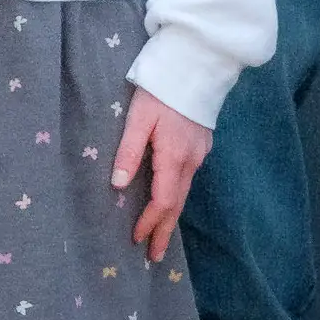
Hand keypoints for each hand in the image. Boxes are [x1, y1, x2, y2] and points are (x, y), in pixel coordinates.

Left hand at [112, 86, 214, 263]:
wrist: (197, 64)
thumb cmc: (161, 89)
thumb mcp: (138, 117)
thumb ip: (128, 151)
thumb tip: (117, 185)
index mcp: (174, 156)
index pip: (162, 200)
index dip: (150, 222)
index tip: (137, 239)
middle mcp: (191, 161)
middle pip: (177, 204)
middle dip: (164, 230)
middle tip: (155, 255)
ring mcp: (200, 154)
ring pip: (184, 192)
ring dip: (171, 216)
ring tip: (159, 235)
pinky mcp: (202, 145)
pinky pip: (188, 179)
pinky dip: (177, 197)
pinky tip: (170, 202)